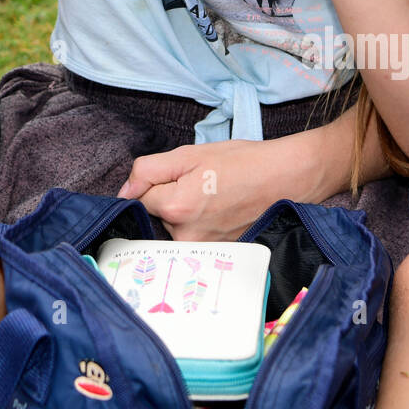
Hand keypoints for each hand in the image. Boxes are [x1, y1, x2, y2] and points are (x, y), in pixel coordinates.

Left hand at [117, 138, 330, 239]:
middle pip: (158, 216)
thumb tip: (123, 192)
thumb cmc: (240, 161)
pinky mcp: (218, 255)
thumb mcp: (189, 154)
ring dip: (185, 212)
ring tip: (215, 196)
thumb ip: (148, 170)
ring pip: (175, 227)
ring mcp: (203, 249)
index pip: (140, 197)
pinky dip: (201, 224)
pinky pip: (194, 238)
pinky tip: (222, 210)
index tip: (181, 174)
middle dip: (170, 198)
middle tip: (201, 183)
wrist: (285, 179)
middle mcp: (186, 237)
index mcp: (176, 208)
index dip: (156, 181)